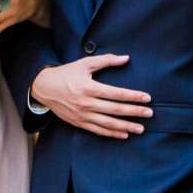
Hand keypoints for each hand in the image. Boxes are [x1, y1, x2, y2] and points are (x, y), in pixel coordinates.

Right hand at [29, 54, 150, 139]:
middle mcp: (86, 103)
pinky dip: (111, 133)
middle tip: (150, 113)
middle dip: (135, 112)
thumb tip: (125, 58)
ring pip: (108, 123)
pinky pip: (97, 130)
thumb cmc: (65, 74)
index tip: (147, 98)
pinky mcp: (78, 122)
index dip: (133, 96)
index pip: (117, 94)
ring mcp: (82, 115)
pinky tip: (123, 134)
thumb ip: (106, 60)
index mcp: (89, 88)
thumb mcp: (84, 64)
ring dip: (126, 126)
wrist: (43, 87)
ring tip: (140, 128)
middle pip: (116, 109)